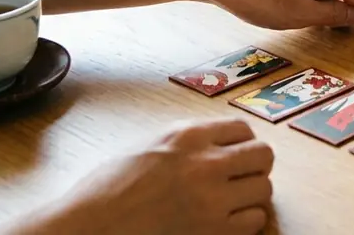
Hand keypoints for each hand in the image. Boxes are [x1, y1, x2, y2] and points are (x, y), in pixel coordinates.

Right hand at [6, 118, 274, 234]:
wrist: (89, 228)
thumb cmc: (106, 191)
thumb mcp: (147, 147)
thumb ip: (186, 142)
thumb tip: (217, 143)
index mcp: (186, 137)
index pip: (243, 129)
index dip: (243, 142)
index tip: (237, 153)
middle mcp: (205, 164)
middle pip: (263, 155)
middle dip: (255, 165)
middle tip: (242, 176)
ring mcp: (212, 200)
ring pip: (264, 189)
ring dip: (251, 195)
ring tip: (232, 201)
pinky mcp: (214, 232)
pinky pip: (255, 221)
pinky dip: (246, 221)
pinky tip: (226, 221)